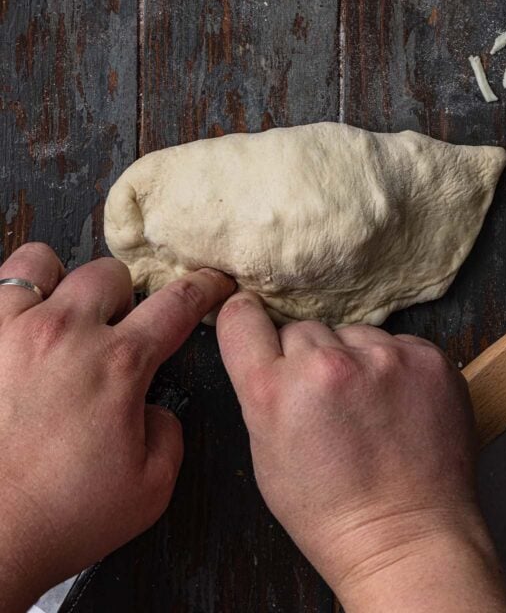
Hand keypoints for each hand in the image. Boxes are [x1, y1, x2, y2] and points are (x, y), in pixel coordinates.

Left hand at [0, 242, 235, 612]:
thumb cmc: (58, 518)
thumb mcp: (149, 489)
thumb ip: (168, 433)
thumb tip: (153, 409)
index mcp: (119, 364)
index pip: (176, 304)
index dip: (202, 287)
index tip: (210, 282)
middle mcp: (66, 333)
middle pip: (109, 273)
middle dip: (121, 298)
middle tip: (113, 331)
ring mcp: (11, 331)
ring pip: (42, 263)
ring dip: (58, 284)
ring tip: (56, 316)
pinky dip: (11, 301)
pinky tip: (17, 333)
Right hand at [217, 294, 505, 612]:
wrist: (407, 540)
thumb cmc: (332, 512)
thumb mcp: (268, 455)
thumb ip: (264, 391)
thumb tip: (269, 344)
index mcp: (273, 391)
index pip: (242, 318)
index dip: (246, 318)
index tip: (253, 316)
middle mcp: (326, 365)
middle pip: (302, 329)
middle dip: (310, 359)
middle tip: (328, 405)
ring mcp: (382, 358)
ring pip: (352, 333)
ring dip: (356, 360)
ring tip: (369, 411)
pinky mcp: (426, 358)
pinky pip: (398, 343)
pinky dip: (396, 368)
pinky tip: (399, 408)